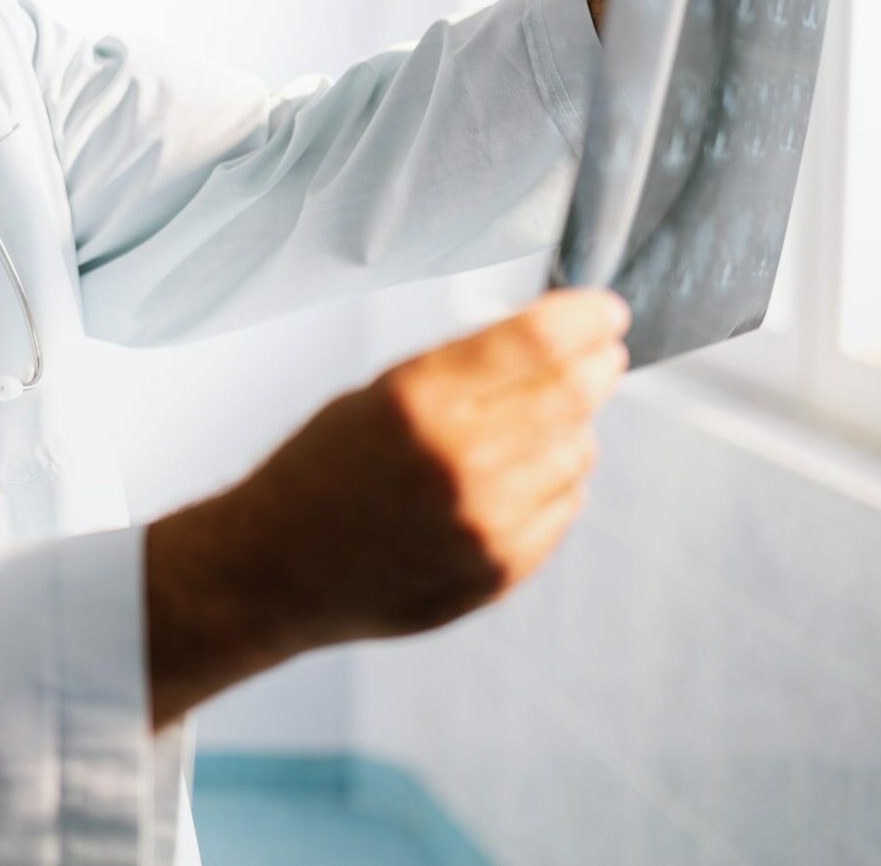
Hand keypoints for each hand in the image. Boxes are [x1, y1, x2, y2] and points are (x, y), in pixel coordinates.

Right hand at [142, 289, 628, 725]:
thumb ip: (460, 372)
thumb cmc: (316, 471)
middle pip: (572, 394)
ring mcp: (486, 522)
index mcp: (418, 400)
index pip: (536, 341)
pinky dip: (555, 482)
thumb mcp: (374, 393)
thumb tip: (552, 346)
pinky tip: (520, 475)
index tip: (604, 310)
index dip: (583, 318)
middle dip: (597, 365)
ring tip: (543, 422)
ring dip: (573, 428)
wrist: (276, 569)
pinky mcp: (500, 569)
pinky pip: (563, 508)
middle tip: (605, 354)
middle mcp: (460, 460)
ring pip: (577, 453)